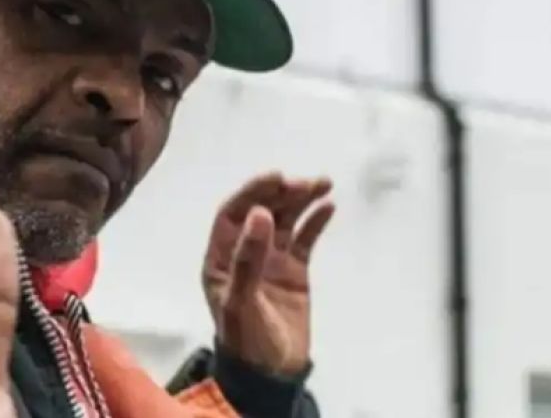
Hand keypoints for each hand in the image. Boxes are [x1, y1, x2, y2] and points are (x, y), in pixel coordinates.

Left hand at [202, 173, 334, 374]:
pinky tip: (328, 207)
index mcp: (221, 257)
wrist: (271, 374)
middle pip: (262, 211)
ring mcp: (271, 260)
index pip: (233, 213)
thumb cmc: (246, 339)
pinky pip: (304, 239)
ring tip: (323, 184)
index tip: (277, 177)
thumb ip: (248, 258)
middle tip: (306, 182)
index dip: (253, 192)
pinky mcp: (295, 271)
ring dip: (302, 201)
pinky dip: (315, 222)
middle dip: (282, 194)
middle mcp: (245, 252)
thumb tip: (260, 213)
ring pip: (286, 221)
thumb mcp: (241, 300)